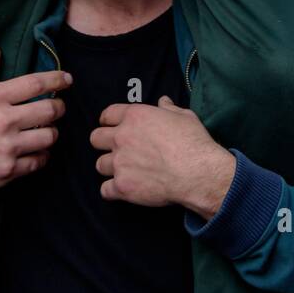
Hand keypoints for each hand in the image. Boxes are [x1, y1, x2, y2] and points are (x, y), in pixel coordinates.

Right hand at [0, 47, 69, 218]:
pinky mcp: (8, 171)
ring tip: (45, 129)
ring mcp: (7, 148)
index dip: (56, 78)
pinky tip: (36, 150)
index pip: (35, 83)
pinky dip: (42, 155)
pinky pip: (39, 161)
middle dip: (59, 106)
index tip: (67, 79)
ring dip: (52, 131)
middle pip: (49, 110)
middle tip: (57, 106)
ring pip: (49, 136)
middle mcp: (3, 121)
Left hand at [89, 95, 234, 215]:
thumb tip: (163, 101)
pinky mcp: (122, 186)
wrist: (198, 173)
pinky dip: (113, 191)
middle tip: (117, 151)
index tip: (111, 127)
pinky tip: (124, 190)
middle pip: (95, 138)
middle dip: (104, 144)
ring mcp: (120, 163)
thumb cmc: (193, 142)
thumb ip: (169, 109)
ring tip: (125, 172)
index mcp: (135, 116)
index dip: (108, 121)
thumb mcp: (184, 117)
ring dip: (110, 168)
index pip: (108, 114)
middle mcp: (122, 137)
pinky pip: (105, 190)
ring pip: (99, 165)